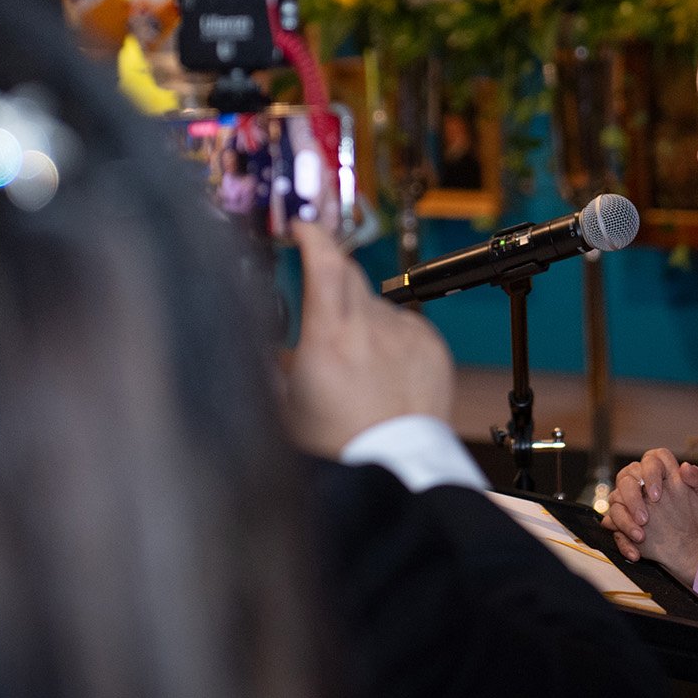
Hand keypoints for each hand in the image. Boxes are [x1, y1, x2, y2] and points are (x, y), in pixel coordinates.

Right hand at [281, 220, 453, 457]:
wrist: (396, 468)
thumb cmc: (340, 446)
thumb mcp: (285, 407)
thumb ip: (274, 366)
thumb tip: (265, 342)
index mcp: (328, 337)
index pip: (324, 262)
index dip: (312, 236)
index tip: (302, 229)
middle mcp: (370, 327)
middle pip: (350, 274)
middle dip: (331, 275)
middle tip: (321, 304)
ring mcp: (405, 335)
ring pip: (377, 305)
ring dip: (361, 319)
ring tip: (356, 365)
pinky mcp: (432, 347)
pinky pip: (406, 326)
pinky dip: (390, 338)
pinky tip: (384, 372)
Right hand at [600, 447, 697, 586]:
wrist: (697, 555)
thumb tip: (684, 467)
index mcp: (666, 477)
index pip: (653, 458)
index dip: (650, 472)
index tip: (657, 495)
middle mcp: (645, 488)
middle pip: (626, 475)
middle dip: (632, 496)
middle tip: (645, 518)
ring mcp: (632, 506)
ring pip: (615, 499)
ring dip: (624, 519)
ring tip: (640, 536)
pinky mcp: (624, 526)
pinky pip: (613, 527)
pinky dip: (624, 542)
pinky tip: (637, 554)